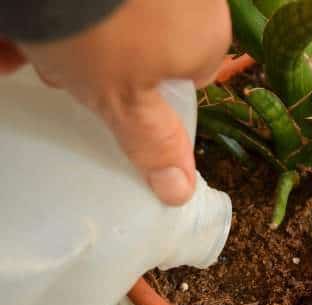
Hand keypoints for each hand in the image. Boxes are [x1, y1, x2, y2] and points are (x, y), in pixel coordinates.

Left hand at [0, 0, 230, 205]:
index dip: (148, 86)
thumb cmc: (103, 31)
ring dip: (69, 26)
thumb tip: (182, 191)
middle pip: (147, 33)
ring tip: (19, 37)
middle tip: (55, 60)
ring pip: (115, 9)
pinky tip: (24, 7)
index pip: (190, 70)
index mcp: (205, 35)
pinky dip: (64, 2)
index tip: (108, 87)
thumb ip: (151, 140)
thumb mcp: (121, 98)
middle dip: (98, 53)